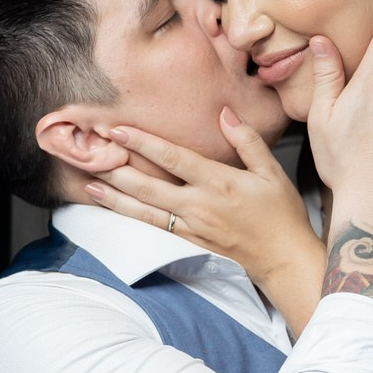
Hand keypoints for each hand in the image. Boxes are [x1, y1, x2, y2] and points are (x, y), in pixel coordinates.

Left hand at [84, 119, 326, 335]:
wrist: (283, 259)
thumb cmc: (281, 215)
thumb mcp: (272, 172)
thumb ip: (247, 140)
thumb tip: (224, 113)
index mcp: (220, 183)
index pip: (174, 159)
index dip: (143, 143)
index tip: (118, 129)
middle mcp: (200, 205)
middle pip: (149, 186)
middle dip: (117, 168)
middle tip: (90, 152)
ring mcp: (192, 226)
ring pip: (145, 210)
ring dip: (115, 195)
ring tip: (89, 182)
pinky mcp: (190, 241)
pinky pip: (153, 226)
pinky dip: (130, 215)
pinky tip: (114, 206)